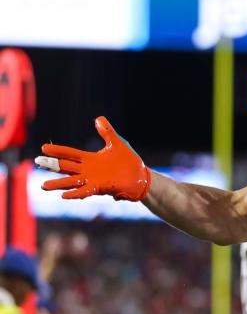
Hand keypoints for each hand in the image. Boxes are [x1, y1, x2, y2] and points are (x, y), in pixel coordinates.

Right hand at [35, 116, 151, 200]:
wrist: (141, 177)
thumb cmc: (129, 161)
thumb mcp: (117, 143)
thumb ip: (107, 132)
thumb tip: (98, 118)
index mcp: (91, 159)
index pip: (70, 154)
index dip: (58, 151)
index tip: (43, 148)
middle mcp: (88, 170)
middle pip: (66, 167)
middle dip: (52, 165)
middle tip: (37, 162)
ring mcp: (93, 180)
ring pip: (72, 181)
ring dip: (58, 183)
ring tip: (44, 185)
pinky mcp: (101, 188)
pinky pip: (85, 191)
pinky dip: (75, 193)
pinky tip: (64, 195)